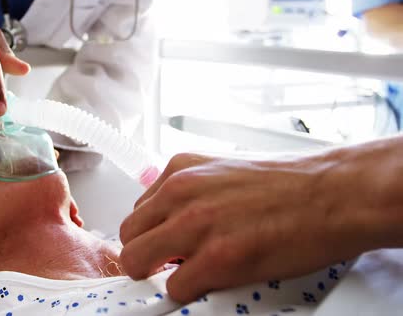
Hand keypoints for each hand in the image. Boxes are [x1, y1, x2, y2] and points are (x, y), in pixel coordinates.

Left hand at [119, 152, 386, 302]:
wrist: (332, 193)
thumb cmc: (288, 184)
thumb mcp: (223, 171)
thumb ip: (191, 192)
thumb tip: (174, 220)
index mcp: (180, 169)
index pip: (138, 210)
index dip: (151, 233)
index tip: (163, 244)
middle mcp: (180, 192)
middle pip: (128, 235)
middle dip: (146, 254)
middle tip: (168, 264)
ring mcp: (195, 224)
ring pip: (136, 261)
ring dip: (156, 274)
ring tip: (185, 274)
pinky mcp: (216, 258)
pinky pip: (174, 288)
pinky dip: (187, 292)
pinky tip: (211, 282)